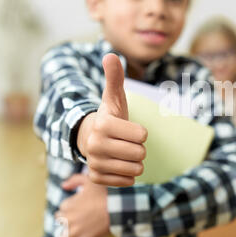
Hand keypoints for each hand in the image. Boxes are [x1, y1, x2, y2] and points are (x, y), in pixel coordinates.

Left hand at [56, 174, 109, 236]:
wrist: (117, 206)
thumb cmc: (104, 192)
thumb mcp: (90, 180)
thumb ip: (75, 180)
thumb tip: (64, 186)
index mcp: (68, 205)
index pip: (61, 210)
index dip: (69, 210)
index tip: (78, 210)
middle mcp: (68, 219)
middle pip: (59, 225)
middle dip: (67, 223)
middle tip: (77, 222)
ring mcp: (76, 231)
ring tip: (75, 236)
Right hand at [77, 53, 147, 186]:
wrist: (92, 139)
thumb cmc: (111, 117)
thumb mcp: (114, 98)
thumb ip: (115, 77)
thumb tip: (110, 55)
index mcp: (103, 124)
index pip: (143, 135)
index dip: (141, 132)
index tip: (129, 129)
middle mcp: (95, 145)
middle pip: (140, 153)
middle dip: (139, 148)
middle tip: (126, 142)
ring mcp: (95, 163)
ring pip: (136, 169)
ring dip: (135, 162)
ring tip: (123, 152)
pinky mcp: (97, 179)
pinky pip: (128, 181)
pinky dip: (128, 174)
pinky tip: (119, 164)